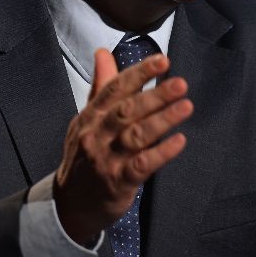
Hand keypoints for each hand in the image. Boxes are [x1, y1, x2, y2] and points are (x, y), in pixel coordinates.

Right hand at [53, 48, 190, 244]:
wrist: (69, 204)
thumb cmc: (84, 155)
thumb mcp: (86, 119)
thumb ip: (101, 86)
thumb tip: (103, 52)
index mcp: (91, 116)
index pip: (115, 88)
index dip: (139, 73)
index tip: (162, 60)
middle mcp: (97, 134)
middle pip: (127, 110)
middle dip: (155, 95)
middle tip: (180, 83)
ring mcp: (106, 159)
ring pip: (136, 136)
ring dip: (162, 120)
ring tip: (186, 106)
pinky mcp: (118, 182)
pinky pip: (141, 165)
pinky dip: (161, 153)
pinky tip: (179, 141)